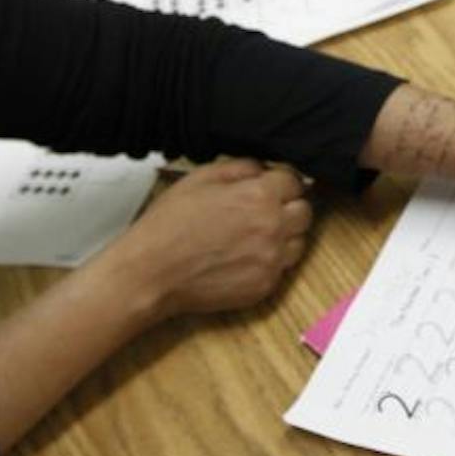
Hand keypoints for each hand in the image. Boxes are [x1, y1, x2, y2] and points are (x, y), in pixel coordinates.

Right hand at [92, 159, 312, 321]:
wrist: (150, 273)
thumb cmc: (169, 225)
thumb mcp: (201, 178)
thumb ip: (241, 167)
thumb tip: (265, 169)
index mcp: (259, 196)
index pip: (295, 181)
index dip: (280, 182)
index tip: (270, 187)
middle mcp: (273, 229)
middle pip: (304, 212)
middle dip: (287, 207)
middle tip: (261, 211)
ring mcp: (271, 261)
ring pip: (299, 242)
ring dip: (283, 236)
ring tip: (251, 236)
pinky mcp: (265, 287)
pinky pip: (282, 269)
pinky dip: (270, 261)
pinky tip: (243, 256)